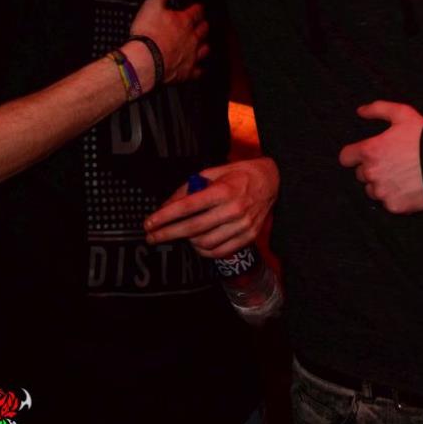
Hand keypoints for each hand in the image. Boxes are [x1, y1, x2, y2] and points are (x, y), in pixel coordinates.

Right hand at [124, 0, 208, 86]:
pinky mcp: (186, 72)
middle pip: (202, 31)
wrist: (145, 61)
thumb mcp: (153, 4)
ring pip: (203, 49)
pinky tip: (199, 69)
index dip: (198, 9)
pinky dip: (199, 69)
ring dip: (204, 45)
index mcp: (184, 21)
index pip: (196, 12)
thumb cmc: (148, 33)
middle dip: (203, 26)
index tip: (198, 8)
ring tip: (204, 44)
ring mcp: (190, 56)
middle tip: (203, 24)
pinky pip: (197, 71)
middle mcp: (191, 38)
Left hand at [144, 156, 278, 256]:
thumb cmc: (239, 174)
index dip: (165, 216)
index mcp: (224, 190)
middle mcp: (234, 209)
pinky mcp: (248, 237)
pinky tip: (195, 244)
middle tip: (152, 237)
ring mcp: (242, 226)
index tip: (150, 223)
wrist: (272, 181)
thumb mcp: (213, 172)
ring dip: (186, 241)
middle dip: (168, 234)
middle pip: (193, 228)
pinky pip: (220, 251)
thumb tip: (167, 205)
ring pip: (205, 243)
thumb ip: (189, 188)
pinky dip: (203, 251)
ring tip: (178, 235)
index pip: (188, 207)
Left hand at [339, 100, 422, 212]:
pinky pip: (387, 203)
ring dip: (381, 184)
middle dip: (372, 168)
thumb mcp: (402, 114)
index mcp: (369, 151)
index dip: (354, 154)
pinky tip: (408, 187)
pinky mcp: (395, 206)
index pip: (345, 157)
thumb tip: (360, 111)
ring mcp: (383, 191)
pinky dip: (395, 197)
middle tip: (391, 162)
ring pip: (372, 190)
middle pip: (360, 174)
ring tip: (400, 176)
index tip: (364, 154)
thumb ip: (377, 109)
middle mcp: (372, 173)